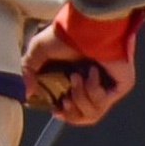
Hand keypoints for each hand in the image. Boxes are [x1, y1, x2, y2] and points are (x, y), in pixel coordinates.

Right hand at [25, 14, 139, 126]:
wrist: (86, 29)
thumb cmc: (64, 36)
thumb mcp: (37, 51)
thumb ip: (28, 71)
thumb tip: (24, 93)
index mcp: (72, 78)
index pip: (69, 106)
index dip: (62, 112)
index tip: (55, 109)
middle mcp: (90, 84)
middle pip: (82, 115)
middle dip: (71, 111)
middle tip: (65, 99)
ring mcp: (106, 86)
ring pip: (92, 113)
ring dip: (80, 97)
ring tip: (77, 77)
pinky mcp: (119, 86)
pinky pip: (103, 102)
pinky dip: (93, 89)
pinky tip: (92, 72)